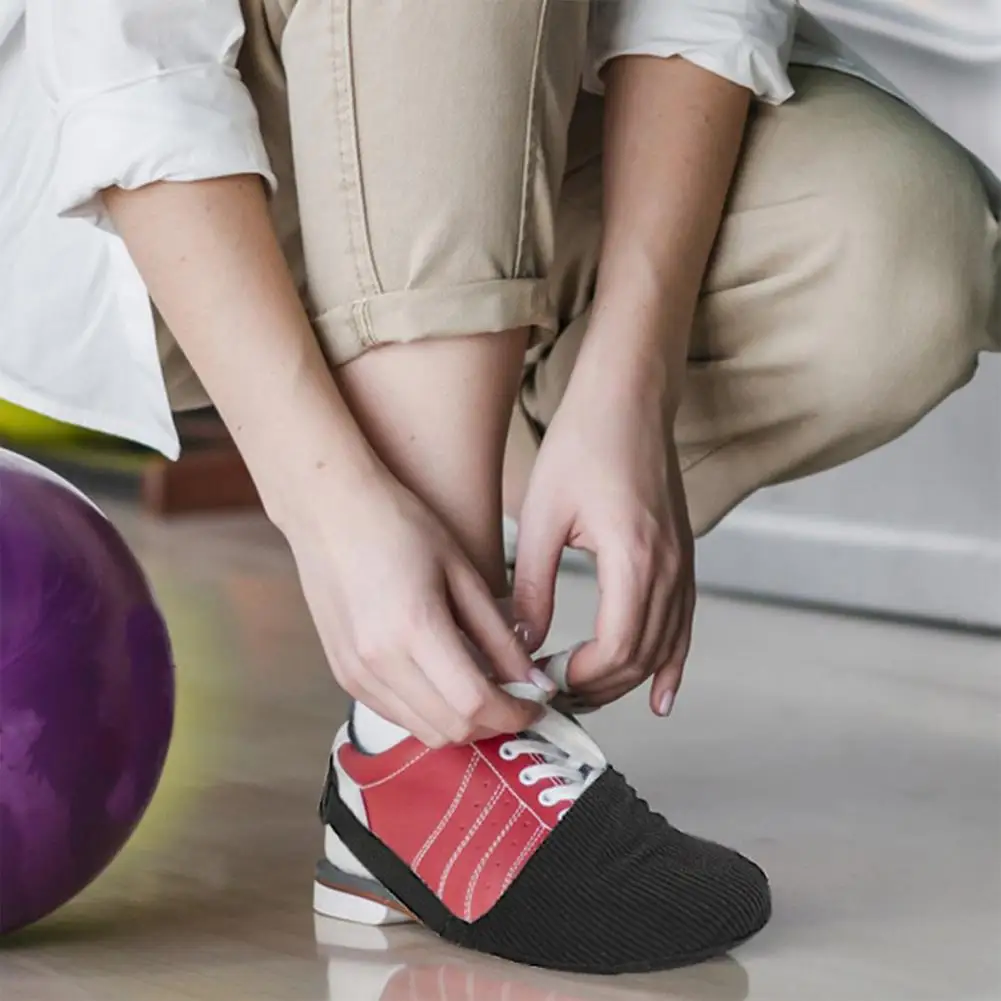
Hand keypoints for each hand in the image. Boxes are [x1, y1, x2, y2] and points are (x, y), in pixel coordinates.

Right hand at [284, 466, 541, 746]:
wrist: (328, 509)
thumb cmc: (398, 525)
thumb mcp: (462, 571)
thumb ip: (498, 634)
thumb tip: (532, 681)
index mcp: (414, 628)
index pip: (475, 703)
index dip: (515, 712)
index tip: (537, 702)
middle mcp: (379, 661)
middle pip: (451, 728)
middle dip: (494, 722)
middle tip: (517, 695)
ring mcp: (356, 673)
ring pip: (424, 731)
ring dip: (462, 722)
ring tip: (484, 688)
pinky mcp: (343, 675)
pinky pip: (396, 715)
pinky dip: (430, 712)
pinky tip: (445, 681)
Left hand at [512, 369, 694, 714]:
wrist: (629, 399)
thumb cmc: (583, 445)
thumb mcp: (542, 516)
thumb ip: (532, 585)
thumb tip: (521, 642)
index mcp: (634, 560)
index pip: (616, 651)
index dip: (580, 678)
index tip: (544, 679)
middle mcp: (669, 570)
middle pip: (642, 659)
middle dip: (598, 687)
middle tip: (554, 693)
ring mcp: (683, 565)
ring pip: (664, 648)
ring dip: (627, 680)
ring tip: (586, 696)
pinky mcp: (684, 558)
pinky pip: (684, 625)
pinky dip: (673, 663)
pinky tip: (661, 694)